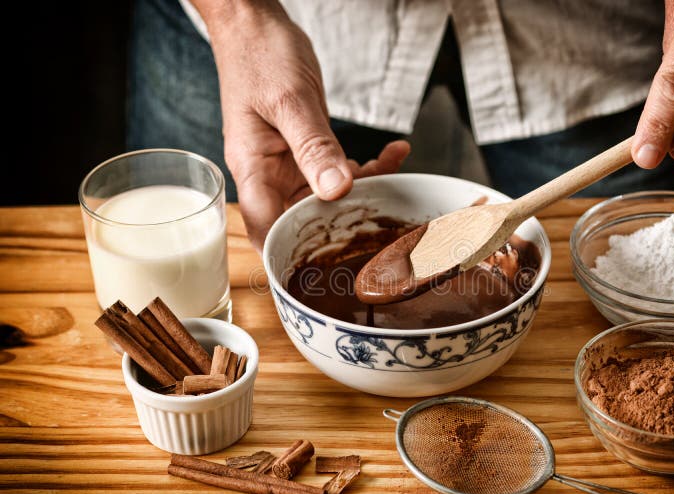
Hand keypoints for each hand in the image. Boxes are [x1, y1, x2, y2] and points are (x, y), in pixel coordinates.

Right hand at [196, 1, 409, 249]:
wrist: (255, 24)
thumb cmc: (259, 55)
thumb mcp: (291, 101)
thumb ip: (314, 147)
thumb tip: (337, 190)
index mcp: (252, 170)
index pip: (265, 229)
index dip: (292, 253)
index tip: (331, 261)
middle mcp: (268, 175)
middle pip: (303, 221)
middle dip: (344, 220)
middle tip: (382, 204)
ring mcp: (287, 166)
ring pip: (327, 199)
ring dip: (364, 189)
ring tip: (393, 166)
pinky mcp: (305, 153)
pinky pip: (337, 172)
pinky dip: (365, 167)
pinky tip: (390, 154)